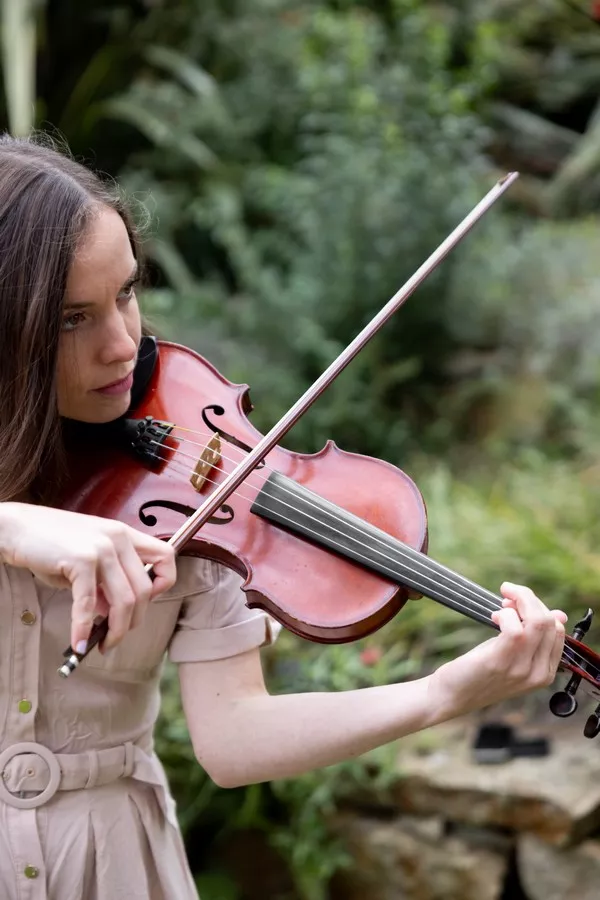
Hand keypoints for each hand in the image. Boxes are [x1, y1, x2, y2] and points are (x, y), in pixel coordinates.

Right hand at [0, 502, 176, 652]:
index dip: (162, 584)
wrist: (16, 528)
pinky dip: (84, 628)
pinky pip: (89, 604)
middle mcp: (119, 538)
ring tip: (102, 645)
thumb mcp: (87, 560)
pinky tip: (79, 642)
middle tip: (116, 636)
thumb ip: (106, 582)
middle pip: (144, 590)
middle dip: (132, 621)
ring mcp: (102, 548)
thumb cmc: (50, 544)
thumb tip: (113, 612)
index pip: (167, 557)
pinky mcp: (81, 560)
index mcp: (125, 534)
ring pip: (124, 601)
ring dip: (115, 631)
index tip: (145, 602)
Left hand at [427, 582, 566, 720]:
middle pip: (549, 622)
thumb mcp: (513, 654)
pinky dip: (505, 614)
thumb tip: (559, 614)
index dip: (539, 608)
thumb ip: (534, 637)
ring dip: (519, 600)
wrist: (452, 696)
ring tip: (501, 605)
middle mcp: (538, 673)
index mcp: (546, 673)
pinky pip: (515, 628)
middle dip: (528, 599)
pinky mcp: (500, 662)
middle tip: (508, 597)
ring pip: (537, 621)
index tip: (518, 603)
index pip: (557, 630)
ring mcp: (521, 670)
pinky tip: (493, 617)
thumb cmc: (480, 671)